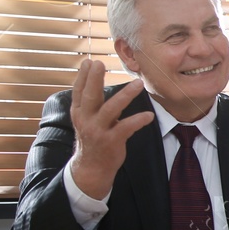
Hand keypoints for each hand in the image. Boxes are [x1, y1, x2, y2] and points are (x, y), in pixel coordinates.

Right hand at [68, 58, 154, 198]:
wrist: (92, 167)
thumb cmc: (94, 138)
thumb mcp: (87, 118)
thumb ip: (91, 100)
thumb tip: (93, 75)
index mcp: (80, 112)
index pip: (79, 91)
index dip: (83, 76)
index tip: (89, 61)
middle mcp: (86, 120)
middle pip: (89, 97)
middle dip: (94, 80)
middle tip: (99, 63)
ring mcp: (98, 131)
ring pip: (110, 109)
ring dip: (125, 96)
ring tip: (138, 83)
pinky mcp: (111, 141)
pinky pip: (125, 128)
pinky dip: (138, 120)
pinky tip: (149, 115)